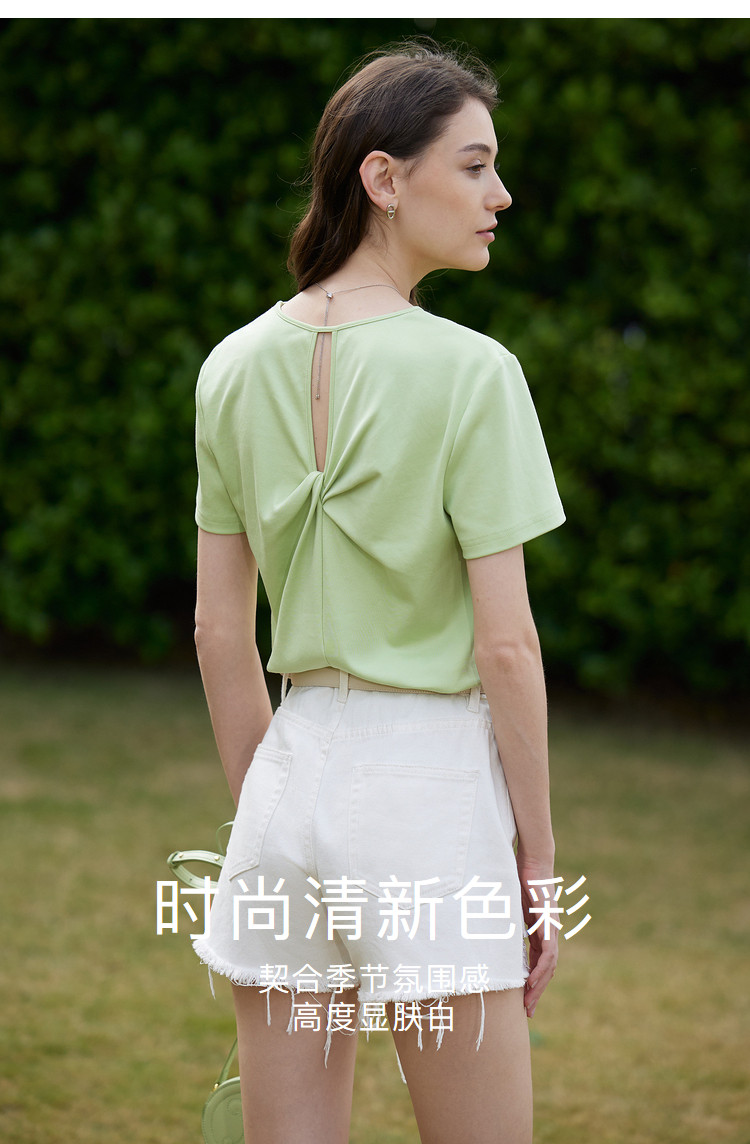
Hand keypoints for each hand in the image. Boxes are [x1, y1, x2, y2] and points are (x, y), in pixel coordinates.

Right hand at [517, 857, 558, 1018]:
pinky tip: (533, 980)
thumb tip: (490, 934)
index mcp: (539, 932)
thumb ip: (506, 923)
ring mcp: (551, 929)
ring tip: (529, 1001)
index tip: (523, 1000)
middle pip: (546, 970)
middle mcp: (549, 934)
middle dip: (537, 992)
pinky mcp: (549, 923)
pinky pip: (548, 952)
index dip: (532, 983)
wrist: (534, 860)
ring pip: (549, 966)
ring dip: (539, 985)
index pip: (538, 964)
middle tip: (528, 1011)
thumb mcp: (510, 908)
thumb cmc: (521, 880)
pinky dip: (541, 968)